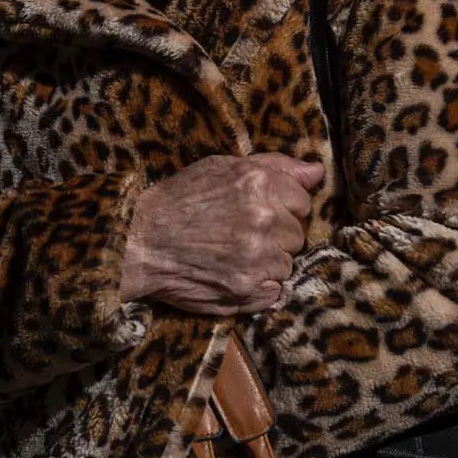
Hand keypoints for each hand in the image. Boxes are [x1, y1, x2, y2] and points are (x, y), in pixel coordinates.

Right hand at [120, 153, 323, 314]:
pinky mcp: (248, 291)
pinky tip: (232, 273)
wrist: (140, 241)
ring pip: (286, 264)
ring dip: (266, 262)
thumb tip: (317, 171)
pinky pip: (275, 291)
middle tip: (239, 232)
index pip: (301, 200)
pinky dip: (258, 287)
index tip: (256, 210)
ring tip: (231, 253)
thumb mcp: (222, 167)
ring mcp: (258, 259)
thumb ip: (275, 166)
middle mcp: (265, 220)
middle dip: (275, 234)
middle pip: (296, 234)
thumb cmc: (179, 199)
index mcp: (260, 184)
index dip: (280, 206)